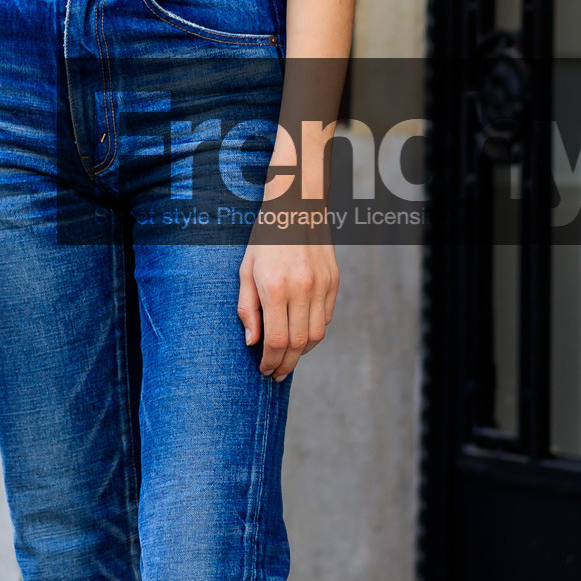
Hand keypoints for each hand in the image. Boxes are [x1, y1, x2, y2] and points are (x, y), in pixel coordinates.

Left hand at [237, 240, 337, 378]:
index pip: (277, 340)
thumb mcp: (246, 270)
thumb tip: (253, 342)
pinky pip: (326, 318)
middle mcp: (302, 289)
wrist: (297, 207)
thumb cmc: (265, 239)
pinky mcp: (334, 282)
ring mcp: (322, 286)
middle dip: (286, 364)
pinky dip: (314, 332)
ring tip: (289, 357)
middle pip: (298, 344)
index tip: (264, 369)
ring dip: (302, 352)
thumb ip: (247, 308)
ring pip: (317, 335)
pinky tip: (302, 334)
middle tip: (276, 374)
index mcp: (275, 287)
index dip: (270, 361)